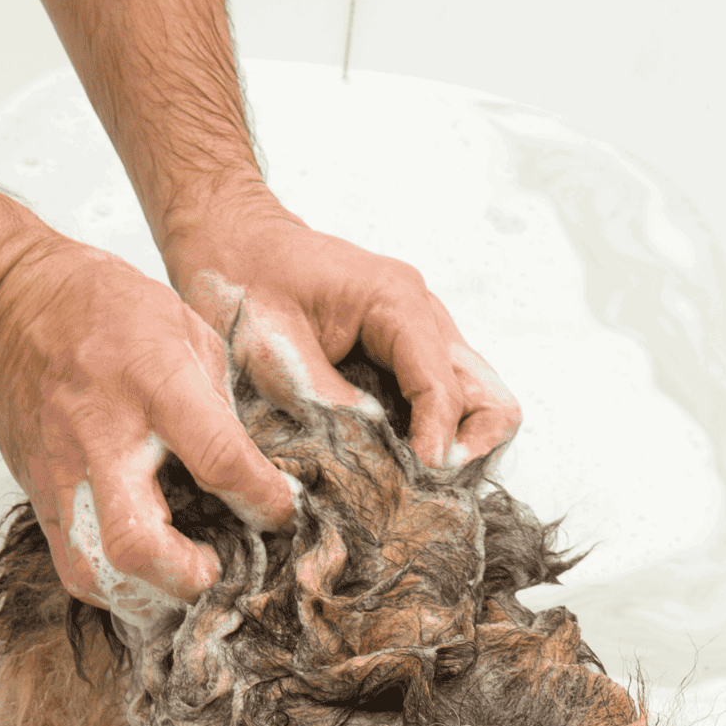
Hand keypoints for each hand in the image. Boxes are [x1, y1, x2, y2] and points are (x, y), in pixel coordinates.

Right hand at [0, 235, 296, 607]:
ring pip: (96, 571)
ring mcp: (61, 475)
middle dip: (187, 575)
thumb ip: (223, 402)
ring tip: (181, 579)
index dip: (261, 499)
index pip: (218, 460)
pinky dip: (115, 586)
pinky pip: (72, 567)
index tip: (279, 511)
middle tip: (217, 568)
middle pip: (136, 542)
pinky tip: (145, 576)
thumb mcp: (187, 328)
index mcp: (153, 385)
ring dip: (147, 593)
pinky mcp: (37, 497)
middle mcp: (102, 438)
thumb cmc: (106, 312)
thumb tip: (259, 467)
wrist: (7, 305)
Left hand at [165, 199, 521, 468]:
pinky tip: (397, 463)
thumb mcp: (274, 351)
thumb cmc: (247, 284)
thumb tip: (371, 456)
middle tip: (427, 482)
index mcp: (397, 303)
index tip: (419, 479)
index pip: (443, 387)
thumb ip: (328, 402)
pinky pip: (445, 405)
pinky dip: (433, 439)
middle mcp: (425, 318)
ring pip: (478, 404)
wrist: (234, 243)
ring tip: (413, 480)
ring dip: (455, 448)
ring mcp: (423, 339)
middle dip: (469, 447)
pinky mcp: (408, 359)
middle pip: (491, 398)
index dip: (436, 441)